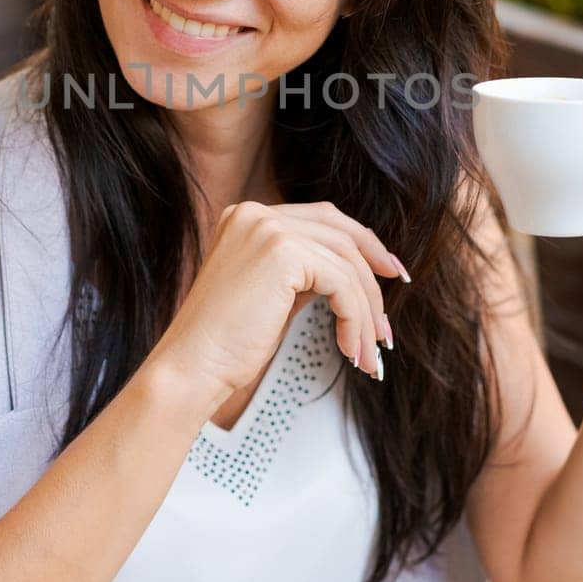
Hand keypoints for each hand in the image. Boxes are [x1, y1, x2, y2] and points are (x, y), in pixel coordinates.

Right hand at [145, 201, 405, 407]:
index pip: (323, 218)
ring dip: (367, 312)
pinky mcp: (281, 252)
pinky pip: (342, 283)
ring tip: (370, 354)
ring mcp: (267, 228)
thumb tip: (354, 274)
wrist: (192, 368)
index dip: (363, 243)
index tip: (390, 273)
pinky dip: (356, 319)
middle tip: (388, 321)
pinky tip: (351, 350)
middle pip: (341, 233)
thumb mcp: (272, 295)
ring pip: (346, 263)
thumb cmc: (227, 344)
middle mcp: (256, 214)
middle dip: (374, 274)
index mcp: (249, 217)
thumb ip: (305, 272)